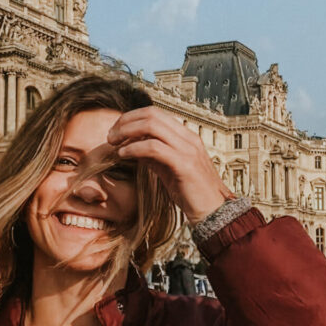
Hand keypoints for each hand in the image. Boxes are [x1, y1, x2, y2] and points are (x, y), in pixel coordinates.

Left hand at [107, 107, 231, 223]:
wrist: (214, 212)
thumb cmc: (191, 193)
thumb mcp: (169, 169)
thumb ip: (153, 156)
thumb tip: (131, 147)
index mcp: (187, 136)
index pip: (156, 113)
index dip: (132, 117)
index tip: (117, 130)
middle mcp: (189, 138)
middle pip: (152, 114)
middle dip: (126, 121)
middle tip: (111, 135)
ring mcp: (188, 150)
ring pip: (151, 126)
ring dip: (126, 132)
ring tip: (113, 144)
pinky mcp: (184, 164)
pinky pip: (153, 147)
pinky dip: (134, 148)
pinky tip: (123, 155)